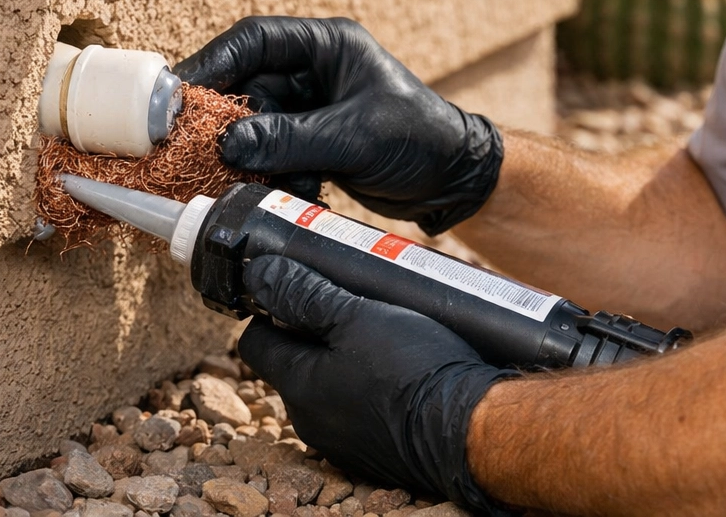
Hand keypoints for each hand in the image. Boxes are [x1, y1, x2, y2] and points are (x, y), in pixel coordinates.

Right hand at [174, 16, 502, 234]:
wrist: (455, 180)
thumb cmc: (421, 139)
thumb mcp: (355, 137)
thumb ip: (291, 139)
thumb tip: (230, 144)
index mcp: (328, 45)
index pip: (253, 40)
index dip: (212, 63)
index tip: (178, 94)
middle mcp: (314, 70)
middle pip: (246, 86)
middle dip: (226, 123)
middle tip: (196, 149)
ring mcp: (311, 106)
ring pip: (255, 126)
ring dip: (254, 158)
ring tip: (261, 180)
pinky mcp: (312, 140)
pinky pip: (272, 152)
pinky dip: (275, 173)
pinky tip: (300, 190)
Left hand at [237, 255, 514, 514]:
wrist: (470, 432)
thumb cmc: (414, 370)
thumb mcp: (358, 317)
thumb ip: (306, 295)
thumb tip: (259, 275)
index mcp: (297, 386)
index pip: (255, 342)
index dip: (269, 309)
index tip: (295, 287)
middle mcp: (311, 421)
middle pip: (293, 364)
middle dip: (312, 332)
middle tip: (349, 301)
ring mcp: (342, 441)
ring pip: (327, 387)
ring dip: (343, 360)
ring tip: (380, 333)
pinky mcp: (374, 451)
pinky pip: (357, 410)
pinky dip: (368, 387)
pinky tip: (398, 369)